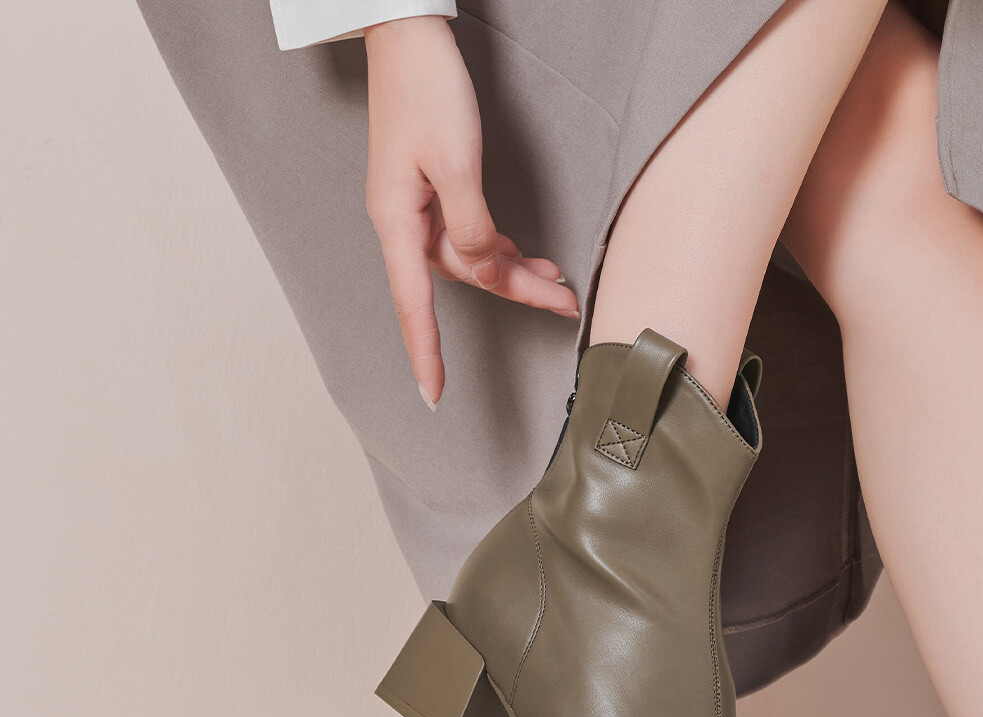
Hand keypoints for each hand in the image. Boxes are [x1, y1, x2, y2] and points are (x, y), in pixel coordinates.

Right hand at [364, 16, 578, 409]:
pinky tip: (532, 258)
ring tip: (560, 283)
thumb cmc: (425, 90)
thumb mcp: (454, 161)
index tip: (434, 394)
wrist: (409, 36)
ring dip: (516, 272)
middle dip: (514, 293)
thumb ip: (471, 225)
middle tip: (565, 305)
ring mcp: (419, 209)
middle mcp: (405, 224)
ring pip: (473, 258)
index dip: (426, 353)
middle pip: (462, 279)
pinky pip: (472, 236)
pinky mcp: (436, 193)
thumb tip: (484, 269)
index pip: (413, 305)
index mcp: (397, 221)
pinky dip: (504, 249)